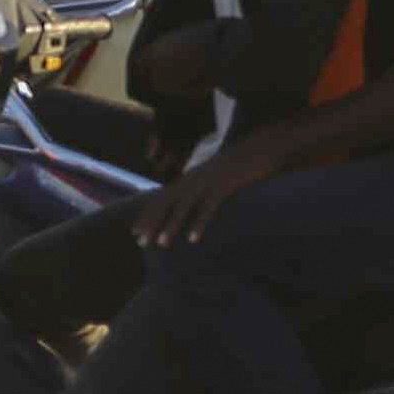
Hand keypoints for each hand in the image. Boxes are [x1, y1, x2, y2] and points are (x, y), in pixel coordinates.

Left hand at [141, 129, 283, 245]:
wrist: (258, 149)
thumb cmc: (235, 169)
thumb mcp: (212, 179)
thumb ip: (198, 192)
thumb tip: (186, 209)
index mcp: (189, 178)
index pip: (162, 198)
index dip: (148, 215)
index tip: (135, 233)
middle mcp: (193, 178)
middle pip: (167, 201)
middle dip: (152, 221)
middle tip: (141, 242)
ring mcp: (208, 181)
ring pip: (184, 205)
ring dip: (171, 224)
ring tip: (162, 244)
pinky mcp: (224, 185)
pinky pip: (208, 206)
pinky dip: (199, 222)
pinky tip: (193, 239)